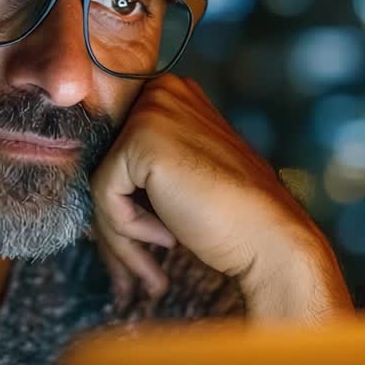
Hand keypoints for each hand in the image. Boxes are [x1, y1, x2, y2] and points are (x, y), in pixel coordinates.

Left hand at [90, 75, 351, 323]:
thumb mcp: (182, 176)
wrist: (270, 237)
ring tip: (149, 273)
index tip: (137, 249)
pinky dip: (127, 229)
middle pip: (108, 165)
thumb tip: (95, 195)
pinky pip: (104, 194)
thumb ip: (143, 171)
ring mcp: (152, 112)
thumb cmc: (233, 217)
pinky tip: (168, 239)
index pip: (120, 150)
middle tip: (138, 270)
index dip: (125, 204)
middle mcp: (162, 91)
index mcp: (174, 94)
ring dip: (121, 237)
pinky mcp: (141, 141)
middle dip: (116, 226)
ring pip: (102, 184)